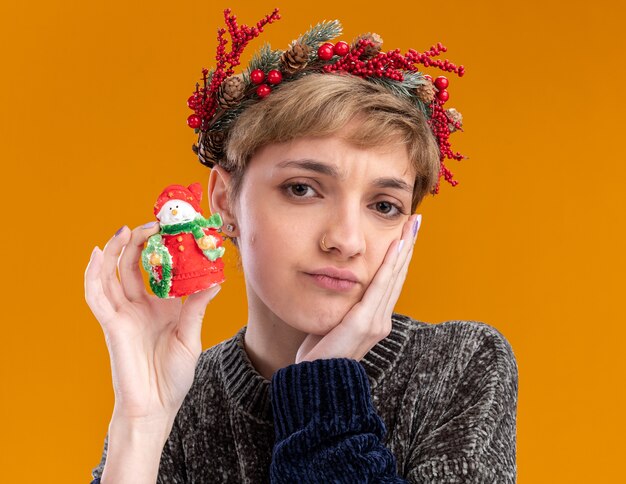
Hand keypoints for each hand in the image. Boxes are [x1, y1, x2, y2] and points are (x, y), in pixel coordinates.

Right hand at [84, 223, 221, 422]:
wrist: (157, 407)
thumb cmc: (173, 376)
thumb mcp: (190, 336)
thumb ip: (197, 307)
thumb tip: (216, 280)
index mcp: (157, 307)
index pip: (153, 269)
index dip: (158, 249)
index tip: (171, 229)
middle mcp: (137, 306)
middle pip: (129, 265)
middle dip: (137, 242)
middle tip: (152, 223)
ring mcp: (122, 314)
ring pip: (109, 274)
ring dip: (113, 251)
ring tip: (125, 230)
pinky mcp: (111, 325)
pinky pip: (96, 296)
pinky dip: (92, 274)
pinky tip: (95, 254)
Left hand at [295, 214, 421, 363]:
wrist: (315, 382)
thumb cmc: (320, 355)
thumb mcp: (334, 325)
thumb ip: (343, 309)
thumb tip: (340, 290)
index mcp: (375, 321)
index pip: (391, 282)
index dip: (400, 257)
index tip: (405, 234)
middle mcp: (381, 321)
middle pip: (398, 275)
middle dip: (408, 245)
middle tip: (416, 220)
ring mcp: (376, 322)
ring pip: (393, 276)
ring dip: (404, 248)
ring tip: (411, 225)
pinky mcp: (364, 323)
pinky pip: (380, 286)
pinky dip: (390, 264)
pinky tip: (397, 245)